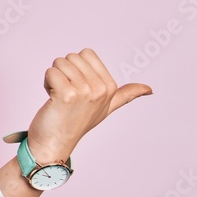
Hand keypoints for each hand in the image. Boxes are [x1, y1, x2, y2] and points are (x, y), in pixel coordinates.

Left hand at [25, 48, 151, 163]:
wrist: (55, 143)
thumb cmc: (76, 123)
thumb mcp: (107, 107)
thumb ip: (126, 95)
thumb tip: (150, 89)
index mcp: (111, 87)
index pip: (86, 53)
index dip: (75, 68)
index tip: (77, 88)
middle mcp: (101, 89)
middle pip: (71, 57)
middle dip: (63, 72)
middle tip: (65, 94)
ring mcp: (85, 92)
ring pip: (59, 63)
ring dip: (53, 78)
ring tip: (59, 97)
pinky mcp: (66, 95)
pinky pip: (51, 72)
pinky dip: (46, 83)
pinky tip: (52, 99)